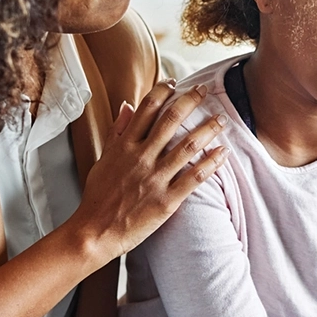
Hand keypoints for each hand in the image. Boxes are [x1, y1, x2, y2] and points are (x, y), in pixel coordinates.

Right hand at [73, 79, 229, 260]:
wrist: (93, 234)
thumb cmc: (98, 198)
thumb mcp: (103, 159)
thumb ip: (117, 131)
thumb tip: (126, 105)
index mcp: (124, 146)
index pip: (146, 109)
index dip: (162, 91)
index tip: (175, 82)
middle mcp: (141, 158)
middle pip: (171, 120)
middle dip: (191, 101)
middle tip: (206, 89)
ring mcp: (155, 178)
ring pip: (188, 146)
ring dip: (208, 129)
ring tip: (222, 119)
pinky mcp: (166, 200)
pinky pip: (194, 177)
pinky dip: (211, 163)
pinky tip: (223, 153)